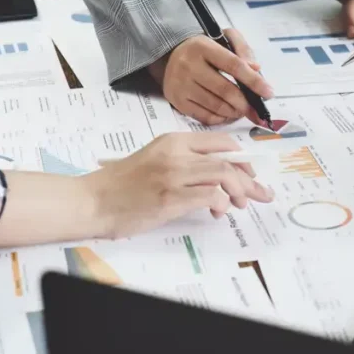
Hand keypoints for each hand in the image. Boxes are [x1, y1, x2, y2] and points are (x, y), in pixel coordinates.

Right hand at [82, 132, 275, 237]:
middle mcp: (176, 153)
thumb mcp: (155, 160)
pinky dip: (221, 204)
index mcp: (173, 140)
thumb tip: (218, 176)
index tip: (250, 175)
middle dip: (250, 180)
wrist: (93, 200)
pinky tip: (218, 212)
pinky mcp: (170, 197)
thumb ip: (184, 162)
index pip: (220, 142)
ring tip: (241, 206)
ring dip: (240, 192)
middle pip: (227, 160)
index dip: (241, 159)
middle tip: (260, 195)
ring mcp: (173, 175)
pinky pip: (210, 196)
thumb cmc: (122, 184)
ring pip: (223, 175)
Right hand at [149, 30, 273, 125]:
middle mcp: (189, 66)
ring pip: (216, 106)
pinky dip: (221, 119)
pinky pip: (204, 117)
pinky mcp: (176, 101)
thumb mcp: (222, 38)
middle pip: (225, 90)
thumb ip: (242, 49)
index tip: (268, 93)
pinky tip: (228, 114)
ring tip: (242, 110)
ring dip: (235, 112)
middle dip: (246, 104)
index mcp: (203, 47)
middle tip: (256, 110)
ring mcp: (181, 85)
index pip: (234, 65)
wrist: (168, 55)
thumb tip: (256, 70)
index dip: (254, 81)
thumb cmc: (203, 49)